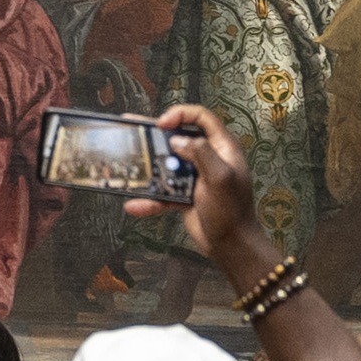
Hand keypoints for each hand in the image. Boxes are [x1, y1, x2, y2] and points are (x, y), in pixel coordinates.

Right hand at [140, 101, 262, 275]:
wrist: (232, 246)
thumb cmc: (231, 211)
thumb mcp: (220, 177)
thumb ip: (200, 153)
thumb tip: (177, 140)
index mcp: (222, 148)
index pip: (202, 118)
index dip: (181, 114)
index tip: (161, 123)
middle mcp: (208, 158)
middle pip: (179, 138)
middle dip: (156, 137)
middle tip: (134, 134)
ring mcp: (195, 176)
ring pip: (167, 165)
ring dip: (149, 168)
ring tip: (127, 165)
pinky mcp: (185, 195)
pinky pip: (164, 192)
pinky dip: (150, 199)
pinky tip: (134, 205)